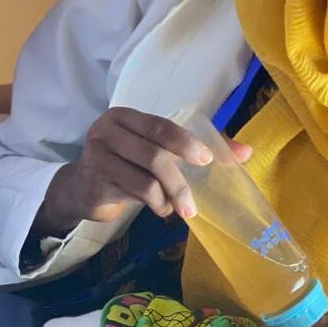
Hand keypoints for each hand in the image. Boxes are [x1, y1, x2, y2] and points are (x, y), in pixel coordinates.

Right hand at [34, 107, 251, 235]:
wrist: (82, 189)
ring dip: (168, 198)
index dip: (186, 142)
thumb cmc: (128, 164)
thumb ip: (197, 148)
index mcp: (125, 117)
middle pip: (154, 155)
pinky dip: (155, 206)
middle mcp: (106, 131)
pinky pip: (135, 195)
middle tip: (195, 203)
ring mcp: (97, 157)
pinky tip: (161, 210)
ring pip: (146, 179)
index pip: (160, 126)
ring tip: (177, 208)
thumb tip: (245, 152)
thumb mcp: (157, 150)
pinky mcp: (94, 183)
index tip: (207, 160)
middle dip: (181, 181)